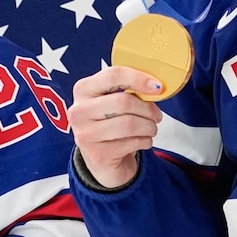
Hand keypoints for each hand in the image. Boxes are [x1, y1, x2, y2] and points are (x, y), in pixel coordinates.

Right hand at [70, 66, 164, 188]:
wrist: (103, 160)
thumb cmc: (111, 124)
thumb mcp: (112, 101)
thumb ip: (128, 89)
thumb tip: (155, 86)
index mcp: (83, 90)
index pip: (113, 75)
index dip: (139, 79)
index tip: (157, 87)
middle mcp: (79, 111)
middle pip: (123, 101)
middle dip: (148, 109)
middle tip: (157, 115)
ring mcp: (86, 135)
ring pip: (129, 124)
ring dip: (149, 127)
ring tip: (151, 129)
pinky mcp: (98, 155)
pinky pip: (131, 143)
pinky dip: (145, 141)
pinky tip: (143, 141)